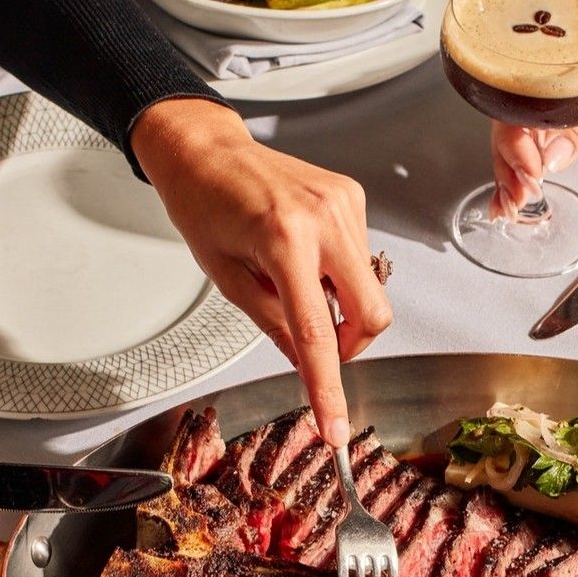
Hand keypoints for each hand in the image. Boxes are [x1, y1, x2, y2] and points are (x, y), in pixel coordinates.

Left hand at [131, 99, 392, 448]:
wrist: (206, 150)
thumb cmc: (205, 206)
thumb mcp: (229, 280)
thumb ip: (274, 326)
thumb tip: (307, 365)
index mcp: (284, 240)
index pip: (318, 333)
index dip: (328, 388)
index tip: (335, 426)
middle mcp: (324, 218)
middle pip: (372, 314)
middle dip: (350, 344)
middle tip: (317, 344)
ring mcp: (345, 205)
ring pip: (371, 290)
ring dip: (342, 306)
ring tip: (298, 284)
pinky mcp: (353, 198)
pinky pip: (362, 259)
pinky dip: (340, 274)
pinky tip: (307, 257)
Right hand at [491, 0, 577, 217]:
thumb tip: (552, 158)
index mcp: (550, 35)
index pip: (513, 97)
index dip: (514, 144)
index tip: (528, 177)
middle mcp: (543, 50)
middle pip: (508, 114)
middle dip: (509, 163)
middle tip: (517, 200)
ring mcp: (552, 67)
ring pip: (518, 121)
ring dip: (513, 164)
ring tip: (513, 198)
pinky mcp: (566, 81)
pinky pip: (538, 117)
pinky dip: (530, 149)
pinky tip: (524, 173)